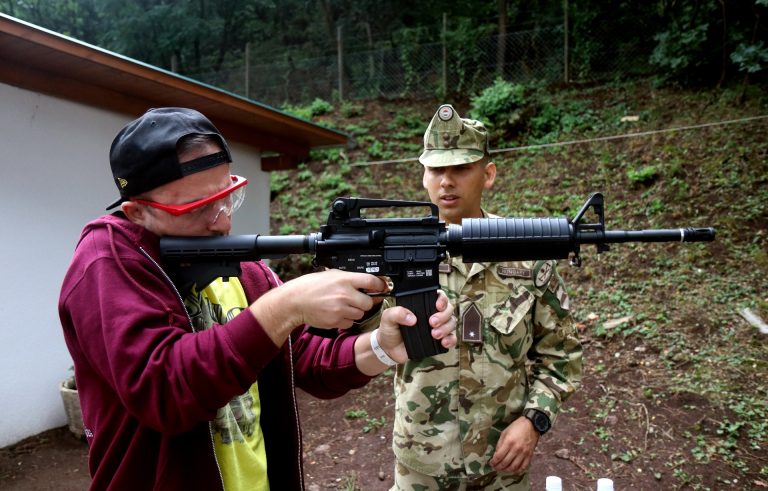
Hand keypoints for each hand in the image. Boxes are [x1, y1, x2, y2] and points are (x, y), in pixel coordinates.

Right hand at [249, 269, 387, 344]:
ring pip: (360, 314)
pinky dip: (346, 319)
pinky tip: (336, 313)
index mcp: (344, 279)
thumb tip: (366, 282)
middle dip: (365, 302)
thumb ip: (349, 278)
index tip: (382, 287)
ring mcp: (340, 309)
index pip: (371, 281)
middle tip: (358, 299)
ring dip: (355, 311)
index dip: (380, 285)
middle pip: (369, 302)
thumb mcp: (331, 275)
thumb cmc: (311, 287)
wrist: (295, 301)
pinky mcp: (336, 321)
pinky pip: (350, 322)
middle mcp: (344, 294)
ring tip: (342, 305)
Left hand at [376, 290, 456, 362]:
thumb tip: (411, 318)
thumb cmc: (390, 330)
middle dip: (443, 315)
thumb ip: (396, 313)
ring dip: (446, 328)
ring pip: (452, 323)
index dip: (442, 299)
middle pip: (448, 309)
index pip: (438, 296)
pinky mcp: (439, 340)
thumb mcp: (388, 318)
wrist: (389, 349)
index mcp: (422, 305)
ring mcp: (437, 327)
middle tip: (432, 322)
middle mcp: (432, 314)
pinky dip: (451, 340)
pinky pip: (452, 338)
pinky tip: (444, 342)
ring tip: (434, 334)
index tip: (438, 306)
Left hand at [489, 416, 539, 474]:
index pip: (499, 456)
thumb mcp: (505, 432)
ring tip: (502, 470)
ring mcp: (524, 453)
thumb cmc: (517, 427)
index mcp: (509, 442)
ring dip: (506, 471)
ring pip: (514, 467)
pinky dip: (517, 471)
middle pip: (505, 463)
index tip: (491, 463)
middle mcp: (516, 449)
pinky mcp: (530, 456)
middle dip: (498, 467)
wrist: (532, 425)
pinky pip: (523, 467)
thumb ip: (500, 444)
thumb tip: (496, 454)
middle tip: (495, 468)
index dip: (494, 462)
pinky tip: (513, 470)